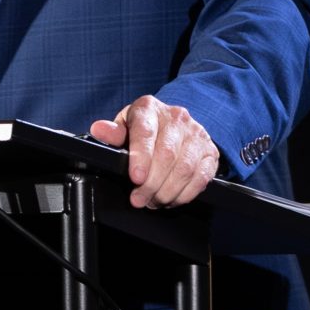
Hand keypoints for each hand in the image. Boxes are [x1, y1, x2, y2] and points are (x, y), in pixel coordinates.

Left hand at [88, 97, 219, 208]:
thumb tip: (99, 130)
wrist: (172, 127)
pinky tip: (172, 198)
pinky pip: (202, 177)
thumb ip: (113, 133)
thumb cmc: (144, 130)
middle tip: (139, 199)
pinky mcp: (210, 151)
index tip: (135, 178)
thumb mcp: (124, 128)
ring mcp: (196, 134)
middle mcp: (176, 117)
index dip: (141, 157)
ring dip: (167, 192)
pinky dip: (185, 194)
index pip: (145, 132)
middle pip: (166, 155)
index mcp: (149, 108)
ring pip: (184, 168)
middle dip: (151, 184)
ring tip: (154, 201)